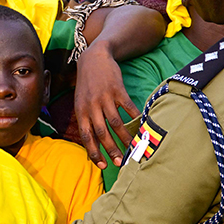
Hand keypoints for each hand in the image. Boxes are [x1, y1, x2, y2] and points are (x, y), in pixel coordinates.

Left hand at [74, 41, 139, 167]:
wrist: (94, 58)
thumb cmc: (87, 84)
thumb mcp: (81, 101)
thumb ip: (86, 119)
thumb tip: (93, 142)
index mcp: (80, 111)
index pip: (86, 136)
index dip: (94, 152)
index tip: (102, 166)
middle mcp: (91, 105)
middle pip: (101, 132)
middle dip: (111, 149)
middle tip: (120, 162)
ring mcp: (104, 97)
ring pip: (115, 122)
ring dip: (125, 137)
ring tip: (133, 148)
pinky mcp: (117, 90)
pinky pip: (128, 108)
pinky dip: (136, 119)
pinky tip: (142, 127)